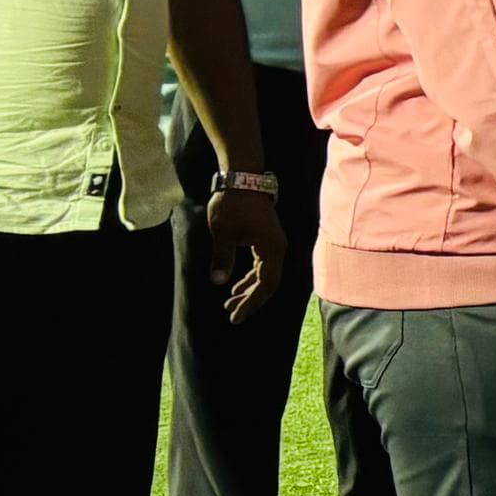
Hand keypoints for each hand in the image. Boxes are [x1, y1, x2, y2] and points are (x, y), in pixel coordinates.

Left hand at [202, 184, 286, 324]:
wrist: (243, 178)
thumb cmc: (232, 204)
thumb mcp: (222, 232)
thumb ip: (222, 258)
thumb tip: (218, 283)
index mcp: (272, 248)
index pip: (266, 284)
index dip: (252, 302)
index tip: (235, 316)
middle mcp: (277, 248)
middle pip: (269, 283)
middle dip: (250, 300)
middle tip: (231, 314)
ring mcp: (273, 244)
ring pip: (265, 274)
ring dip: (249, 289)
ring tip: (230, 302)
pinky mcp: (266, 239)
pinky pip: (262, 265)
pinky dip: (250, 277)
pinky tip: (236, 285)